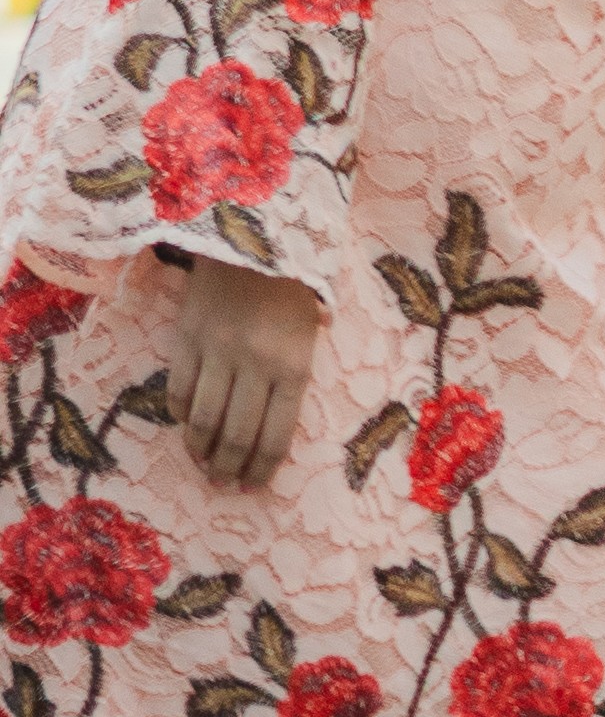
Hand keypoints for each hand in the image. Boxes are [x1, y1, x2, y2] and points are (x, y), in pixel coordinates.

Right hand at [165, 252, 323, 490]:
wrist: (253, 229)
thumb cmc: (292, 279)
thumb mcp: (314, 322)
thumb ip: (300, 366)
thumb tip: (284, 410)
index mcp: (294, 363)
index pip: (277, 434)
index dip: (264, 468)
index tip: (257, 487)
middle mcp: (255, 364)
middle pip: (237, 435)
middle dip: (230, 469)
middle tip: (225, 485)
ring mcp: (217, 352)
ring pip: (203, 420)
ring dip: (201, 451)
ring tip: (204, 465)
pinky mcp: (186, 337)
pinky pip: (179, 390)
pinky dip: (182, 416)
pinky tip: (188, 425)